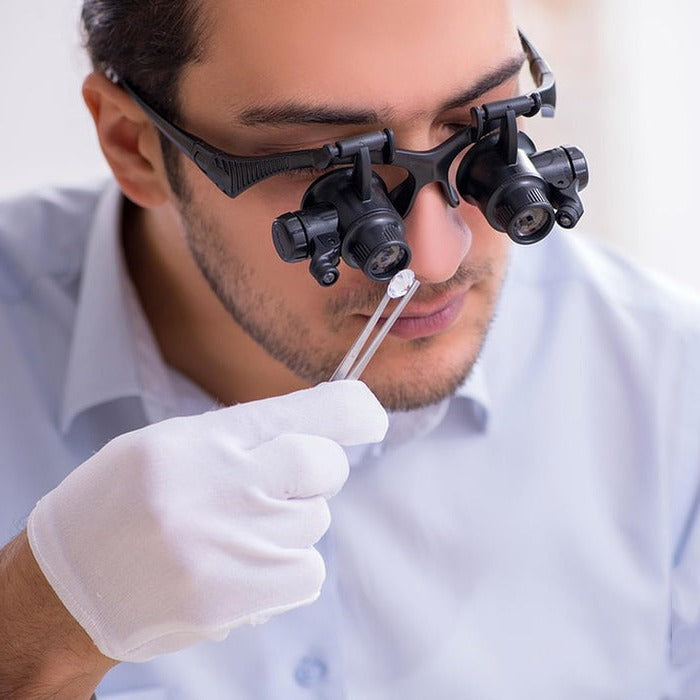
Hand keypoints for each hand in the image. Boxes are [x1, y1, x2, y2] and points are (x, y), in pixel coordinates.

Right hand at [27, 380, 386, 662]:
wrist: (65, 590)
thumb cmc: (121, 507)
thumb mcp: (168, 448)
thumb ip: (239, 438)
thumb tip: (314, 432)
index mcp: (199, 440)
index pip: (301, 412)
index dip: (350, 411)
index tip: (372, 416)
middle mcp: (219, 486)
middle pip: (322, 465)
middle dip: (316, 471)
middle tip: (278, 484)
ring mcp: (229, 545)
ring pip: (313, 520)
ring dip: (287, 526)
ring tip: (230, 537)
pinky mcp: (234, 598)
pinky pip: (306, 571)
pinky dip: (286, 569)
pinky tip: (239, 570)